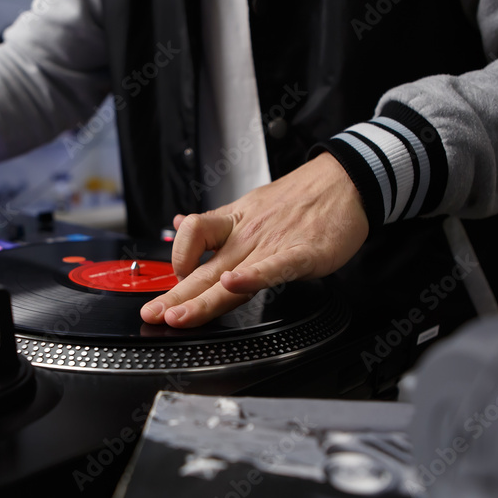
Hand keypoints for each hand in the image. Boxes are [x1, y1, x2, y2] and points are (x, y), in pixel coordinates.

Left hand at [140, 152, 369, 327]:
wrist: (346, 181)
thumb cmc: (302, 199)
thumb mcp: (248, 205)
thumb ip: (215, 224)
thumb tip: (180, 224)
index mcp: (234, 224)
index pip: (193, 237)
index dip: (178, 257)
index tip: (175, 279)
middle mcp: (246, 236)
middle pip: (203, 269)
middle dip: (174, 296)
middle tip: (152, 313)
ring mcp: (272, 244)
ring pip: (228, 276)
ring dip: (201, 299)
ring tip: (180, 316)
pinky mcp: (301, 253)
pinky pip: (272, 267)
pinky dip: (252, 277)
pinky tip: (234, 286)